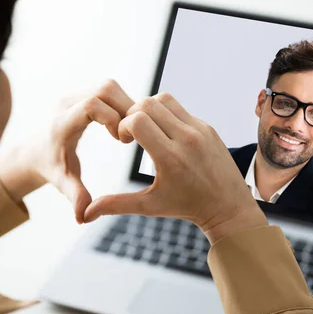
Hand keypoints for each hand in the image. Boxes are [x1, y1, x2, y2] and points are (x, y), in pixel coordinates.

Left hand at [0, 79, 133, 222]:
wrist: (34, 151)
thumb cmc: (50, 167)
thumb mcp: (63, 182)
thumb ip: (75, 196)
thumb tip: (83, 217)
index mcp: (62, 124)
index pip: (91, 106)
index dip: (112, 119)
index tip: (120, 141)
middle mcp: (67, 104)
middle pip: (104, 88)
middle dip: (125, 108)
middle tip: (131, 133)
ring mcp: (74, 95)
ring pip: (108, 85)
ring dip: (125, 104)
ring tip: (128, 130)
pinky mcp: (82, 93)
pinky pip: (107, 89)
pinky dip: (120, 103)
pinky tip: (122, 124)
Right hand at [83, 93, 267, 243]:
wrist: (227, 206)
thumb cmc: (186, 207)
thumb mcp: (149, 206)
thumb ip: (115, 205)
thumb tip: (85, 214)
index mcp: (170, 158)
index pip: (136, 120)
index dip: (123, 126)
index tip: (125, 141)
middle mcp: (186, 139)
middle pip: (147, 104)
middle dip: (132, 114)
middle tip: (133, 133)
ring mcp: (200, 130)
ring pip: (164, 99)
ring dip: (149, 109)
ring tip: (147, 130)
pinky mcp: (207, 127)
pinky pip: (180, 107)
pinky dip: (166, 114)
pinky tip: (164, 132)